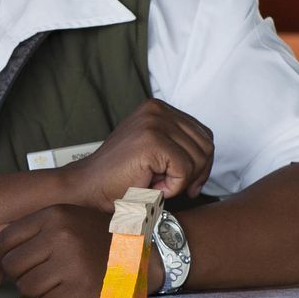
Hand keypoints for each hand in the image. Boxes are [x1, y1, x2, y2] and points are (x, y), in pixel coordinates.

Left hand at [0, 204, 157, 297]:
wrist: (140, 252)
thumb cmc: (94, 236)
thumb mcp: (59, 222)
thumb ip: (17, 230)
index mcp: (52, 215)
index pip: (4, 240)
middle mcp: (61, 235)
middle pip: (12, 267)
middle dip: (19, 276)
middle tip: (38, 274)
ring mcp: (72, 262)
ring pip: (27, 288)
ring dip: (37, 290)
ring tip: (56, 281)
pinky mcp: (82, 287)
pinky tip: (70, 290)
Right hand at [58, 98, 213, 209]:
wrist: (88, 189)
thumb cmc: (121, 178)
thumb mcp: (156, 154)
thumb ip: (180, 146)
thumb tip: (210, 157)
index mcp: (158, 108)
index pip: (204, 134)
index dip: (202, 164)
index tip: (188, 183)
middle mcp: (157, 109)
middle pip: (206, 145)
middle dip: (196, 174)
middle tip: (171, 188)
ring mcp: (154, 122)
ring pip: (198, 159)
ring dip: (181, 182)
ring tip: (155, 184)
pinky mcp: (151, 140)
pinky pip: (185, 170)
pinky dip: (173, 187)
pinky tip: (152, 186)